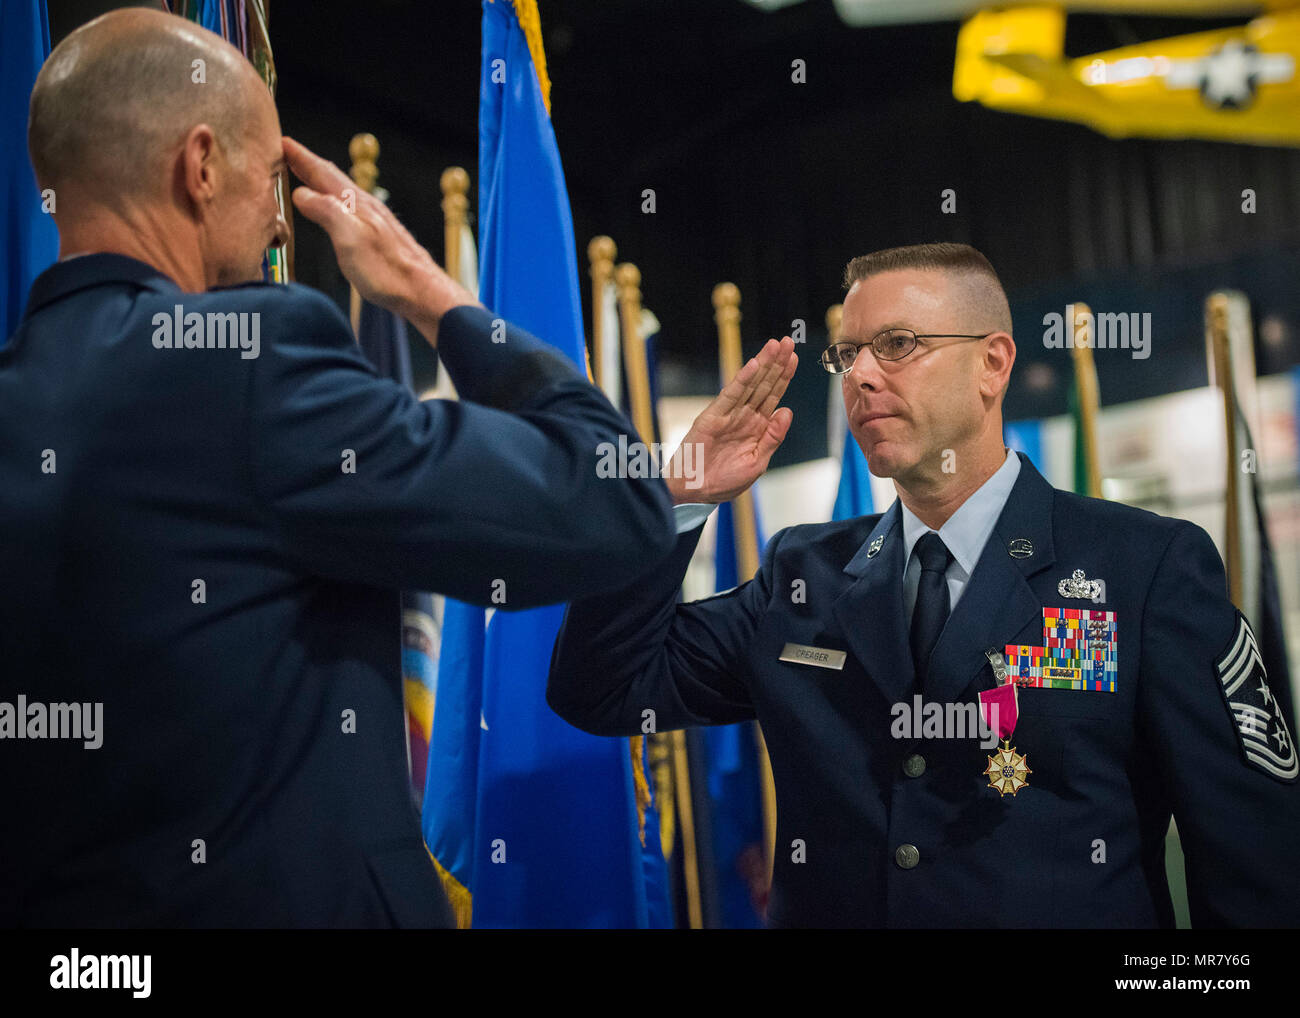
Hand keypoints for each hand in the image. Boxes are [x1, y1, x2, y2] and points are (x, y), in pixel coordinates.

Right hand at [282, 136, 477, 344]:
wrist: (423, 292)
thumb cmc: (388, 271)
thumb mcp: (351, 239)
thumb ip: (327, 212)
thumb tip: (302, 193)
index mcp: (356, 204)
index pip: (322, 172)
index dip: (300, 157)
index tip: (280, 141)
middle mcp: (366, 207)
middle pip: (331, 178)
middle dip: (307, 164)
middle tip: (287, 152)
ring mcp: (374, 220)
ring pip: (341, 193)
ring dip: (320, 182)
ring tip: (305, 177)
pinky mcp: (379, 236)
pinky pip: (349, 209)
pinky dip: (333, 201)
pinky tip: (335, 210)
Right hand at [664, 336, 796, 503]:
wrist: (696, 493)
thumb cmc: (724, 482)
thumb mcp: (757, 462)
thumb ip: (772, 438)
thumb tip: (786, 411)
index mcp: (756, 427)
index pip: (773, 397)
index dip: (784, 378)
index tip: (795, 359)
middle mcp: (743, 416)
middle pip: (764, 385)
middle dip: (777, 364)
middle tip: (788, 341)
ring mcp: (728, 414)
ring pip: (750, 385)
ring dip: (763, 364)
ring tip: (775, 346)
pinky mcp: (712, 417)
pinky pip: (730, 395)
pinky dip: (742, 380)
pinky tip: (754, 365)